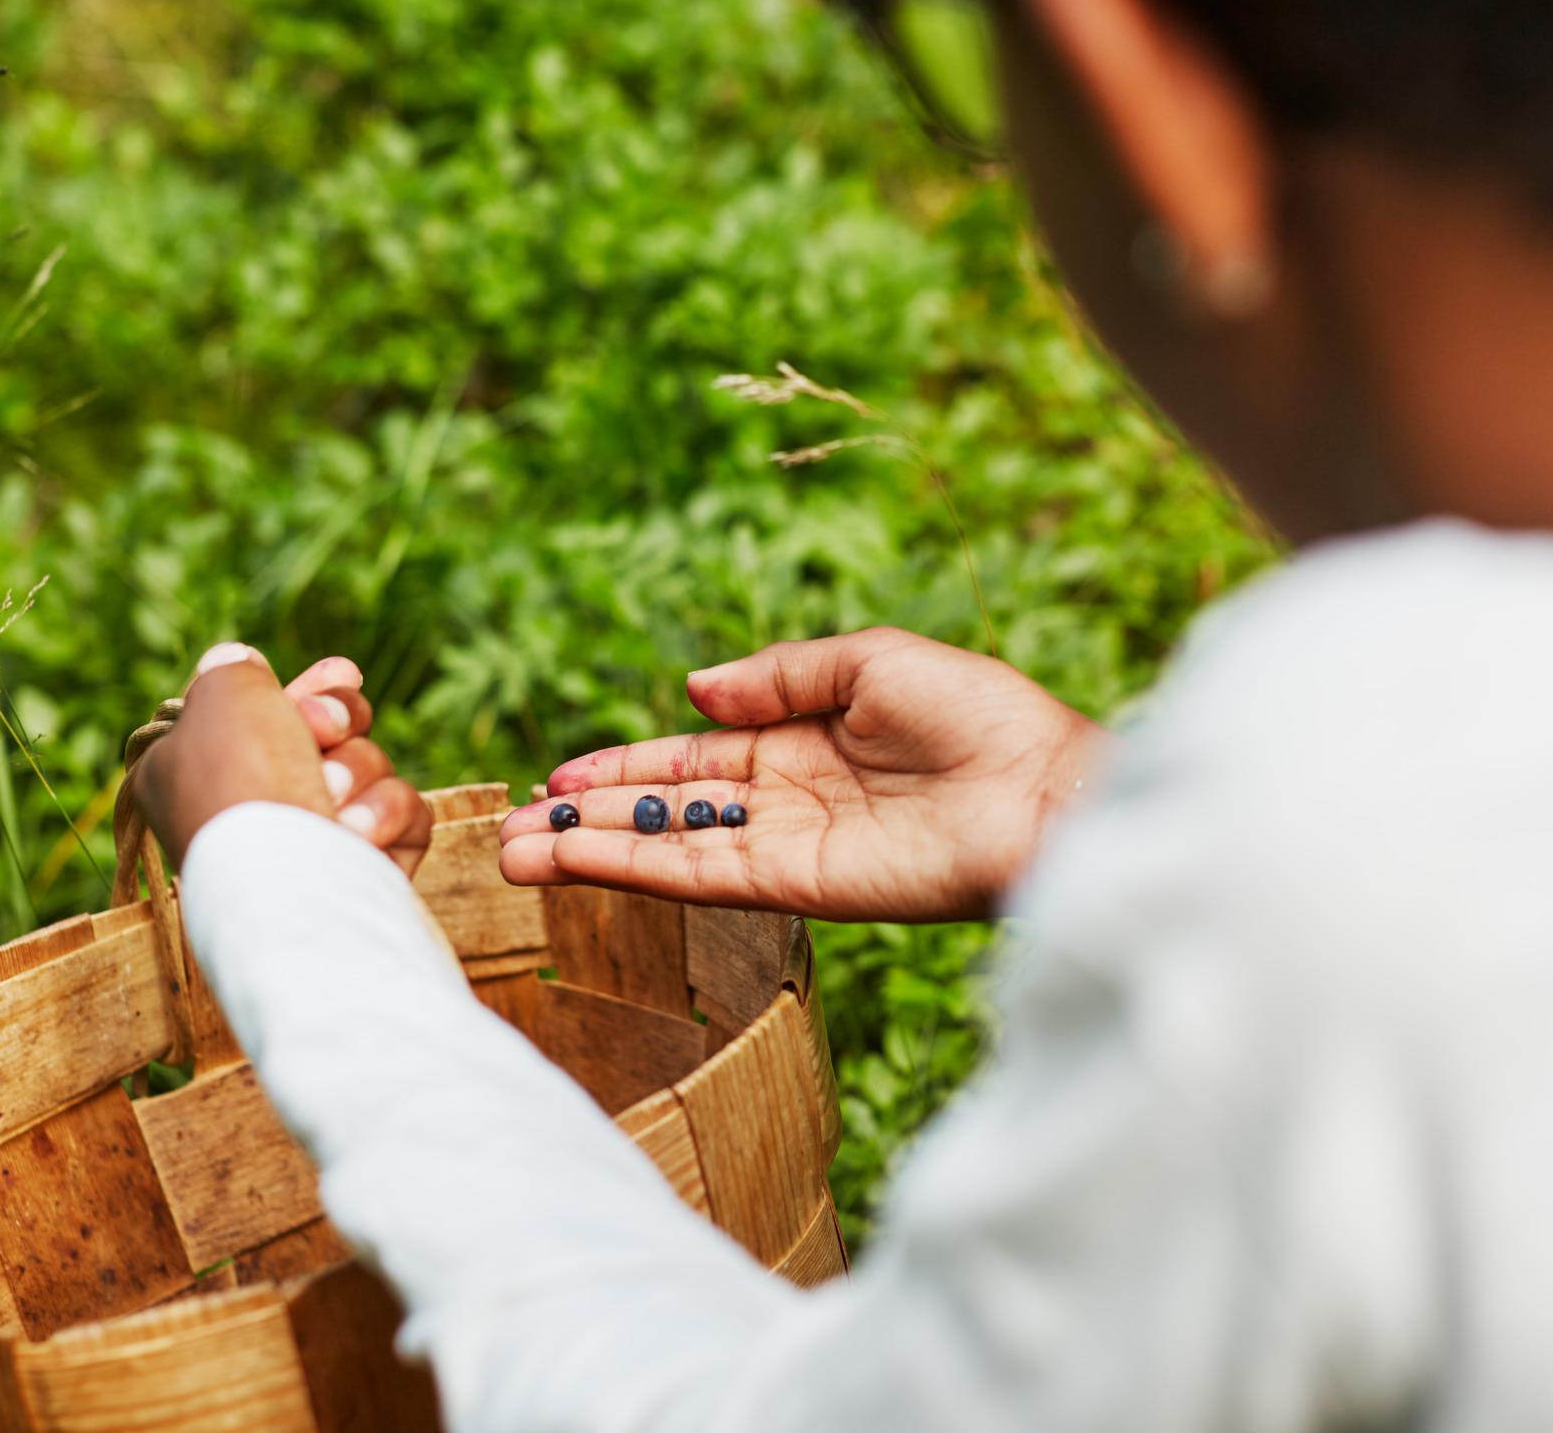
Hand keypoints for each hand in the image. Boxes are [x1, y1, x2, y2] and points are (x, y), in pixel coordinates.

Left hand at [131, 643, 432, 875]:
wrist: (286, 883)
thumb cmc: (242, 783)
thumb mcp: (223, 695)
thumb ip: (233, 668)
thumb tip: (236, 661)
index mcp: (203, 771)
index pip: (267, 717)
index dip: (310, 690)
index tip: (338, 672)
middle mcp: (258, 808)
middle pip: (331, 735)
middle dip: (338, 721)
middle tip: (322, 729)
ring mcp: (316, 842)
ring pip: (370, 768)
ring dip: (355, 771)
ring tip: (329, 798)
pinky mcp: (368, 868)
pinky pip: (405, 813)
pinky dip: (386, 815)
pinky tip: (358, 832)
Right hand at [499, 628, 1105, 921]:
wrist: (1042, 791)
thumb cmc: (979, 715)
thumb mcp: (870, 663)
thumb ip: (777, 678)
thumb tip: (692, 692)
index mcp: (803, 741)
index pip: (691, 762)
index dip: (624, 768)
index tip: (555, 775)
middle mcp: (786, 801)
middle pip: (666, 813)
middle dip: (588, 819)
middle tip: (510, 830)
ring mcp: (789, 847)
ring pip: (669, 849)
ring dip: (592, 851)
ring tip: (515, 854)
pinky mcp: (800, 888)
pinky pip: (703, 875)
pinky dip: (639, 867)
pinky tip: (581, 858)